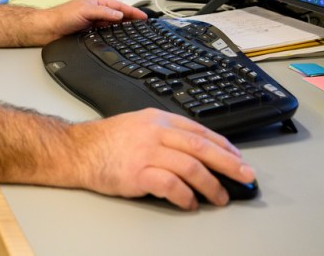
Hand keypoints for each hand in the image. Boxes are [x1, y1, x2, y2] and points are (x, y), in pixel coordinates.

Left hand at [32, 0, 146, 43]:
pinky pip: (105, 35)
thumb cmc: (61, 16)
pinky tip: (118, 41)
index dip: (132, 11)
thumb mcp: (85, 11)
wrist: (48, 30)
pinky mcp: (89, 34)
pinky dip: (113, 37)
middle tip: (143, 26)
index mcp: (96, 4)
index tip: (144, 16)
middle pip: (118, 16)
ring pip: (113, 26)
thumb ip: (103, 13)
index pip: (119, 7)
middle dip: (131, 20)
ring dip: (123, 29)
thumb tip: (119, 15)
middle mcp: (96, 13)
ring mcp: (93, 24)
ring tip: (135, 33)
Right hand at [72, 108, 254, 209]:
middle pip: (202, 147)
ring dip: (211, 185)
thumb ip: (166, 133)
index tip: (238, 158)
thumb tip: (196, 151)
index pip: (200, 131)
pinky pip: (171, 185)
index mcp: (159, 119)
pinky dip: (185, 196)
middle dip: (229, 163)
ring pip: (191, 167)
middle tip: (245, 176)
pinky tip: (190, 203)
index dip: (224, 146)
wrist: (78, 150)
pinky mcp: (138, 173)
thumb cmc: (107, 141)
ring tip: (220, 197)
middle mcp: (156, 133)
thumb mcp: (139, 125)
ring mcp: (147, 152)